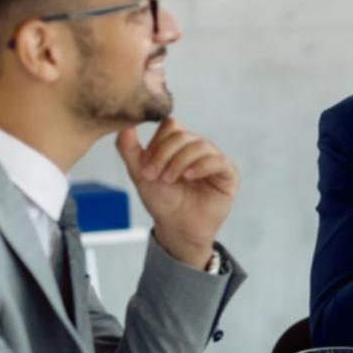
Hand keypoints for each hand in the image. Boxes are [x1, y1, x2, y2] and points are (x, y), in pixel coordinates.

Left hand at [117, 119, 237, 268]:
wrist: (177, 227)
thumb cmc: (162, 200)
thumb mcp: (140, 173)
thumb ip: (129, 149)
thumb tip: (124, 125)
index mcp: (180, 144)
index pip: (171, 125)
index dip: (156, 142)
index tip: (146, 165)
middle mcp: (199, 147)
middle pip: (182, 135)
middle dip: (164, 154)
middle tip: (154, 175)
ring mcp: (215, 159)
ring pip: (199, 146)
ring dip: (179, 162)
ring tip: (169, 180)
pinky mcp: (228, 174)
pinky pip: (218, 161)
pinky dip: (201, 166)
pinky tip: (189, 177)